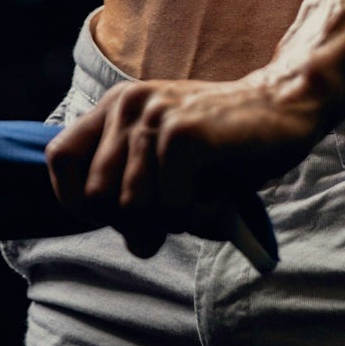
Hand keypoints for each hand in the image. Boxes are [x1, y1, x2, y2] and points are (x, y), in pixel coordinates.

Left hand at [45, 74, 318, 258]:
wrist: (284, 108)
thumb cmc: (225, 146)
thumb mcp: (166, 160)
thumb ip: (133, 188)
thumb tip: (132, 240)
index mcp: (116, 107)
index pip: (60, 160)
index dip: (81, 201)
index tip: (121, 212)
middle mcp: (128, 105)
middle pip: (97, 199)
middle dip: (136, 222)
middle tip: (176, 211)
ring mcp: (155, 116)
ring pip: (133, 208)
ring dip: (172, 219)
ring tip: (200, 196)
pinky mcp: (184, 134)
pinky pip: (171, 207)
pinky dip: (197, 215)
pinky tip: (218, 194)